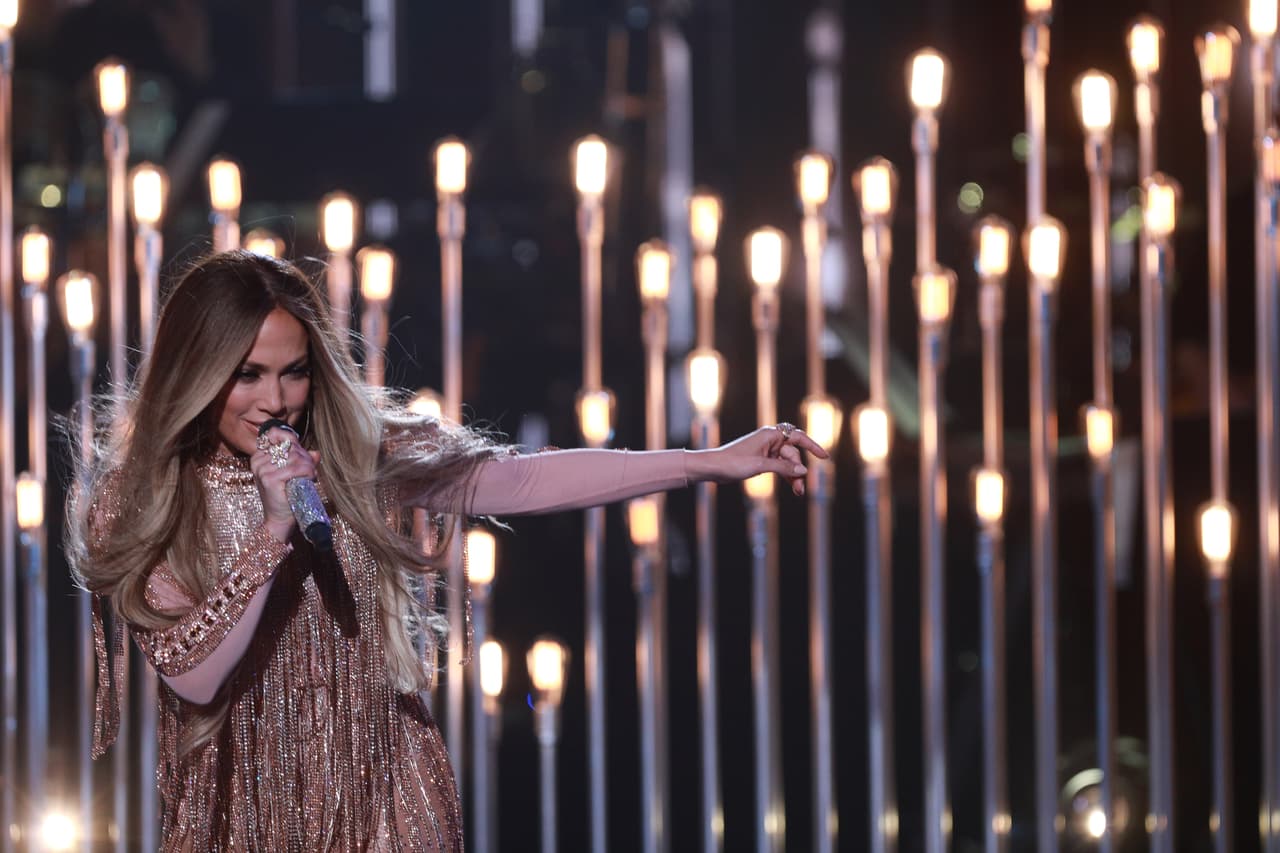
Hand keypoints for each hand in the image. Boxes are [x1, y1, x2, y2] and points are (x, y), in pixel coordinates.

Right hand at [250, 426, 318, 543]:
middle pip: (290, 447)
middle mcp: (258, 461)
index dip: (296, 443)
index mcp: (259, 456)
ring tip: (310, 476)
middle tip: (311, 470)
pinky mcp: (269, 479)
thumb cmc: (286, 494)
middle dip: (305, 457)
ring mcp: (262, 470)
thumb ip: (303, 460)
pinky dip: (307, 472)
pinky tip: (310, 477)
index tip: (303, 455)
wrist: (280, 517)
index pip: (279, 436)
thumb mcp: (293, 473)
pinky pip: (294, 468)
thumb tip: (315, 453)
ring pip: (294, 457)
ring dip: (308, 466)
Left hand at [691, 424, 828, 496]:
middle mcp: (770, 440)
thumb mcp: (760, 466)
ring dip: (793, 476)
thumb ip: (783, 467)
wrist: (714, 468)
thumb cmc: (733, 462)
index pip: (798, 437)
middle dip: (798, 470)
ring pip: (787, 463)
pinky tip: (793, 487)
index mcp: (770, 435)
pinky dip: (786, 476)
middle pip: (793, 454)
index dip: (812, 446)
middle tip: (800, 488)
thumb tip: (803, 470)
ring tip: (798, 492)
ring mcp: (766, 451)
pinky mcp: (761, 461)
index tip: (824, 457)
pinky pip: (779, 467)